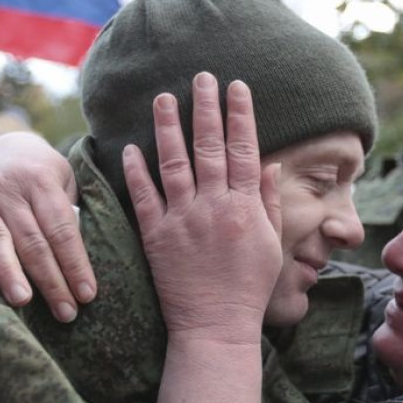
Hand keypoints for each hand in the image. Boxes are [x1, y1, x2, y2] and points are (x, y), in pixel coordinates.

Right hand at [0, 131, 95, 320]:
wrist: (3, 146)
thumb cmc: (43, 173)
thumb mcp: (64, 180)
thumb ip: (68, 213)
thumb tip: (76, 260)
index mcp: (41, 180)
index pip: (62, 229)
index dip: (75, 263)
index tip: (87, 294)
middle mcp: (10, 190)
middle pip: (33, 242)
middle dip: (50, 280)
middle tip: (65, 312)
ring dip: (10, 273)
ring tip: (23, 301)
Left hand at [124, 72, 282, 345]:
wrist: (215, 326)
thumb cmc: (247, 288)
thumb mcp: (270, 244)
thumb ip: (266, 201)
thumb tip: (268, 162)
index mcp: (244, 207)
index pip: (244, 149)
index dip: (240, 115)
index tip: (236, 86)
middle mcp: (214, 207)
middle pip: (209, 147)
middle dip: (206, 108)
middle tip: (201, 76)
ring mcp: (183, 220)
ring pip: (174, 164)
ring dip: (168, 127)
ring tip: (163, 97)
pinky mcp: (156, 237)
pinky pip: (144, 197)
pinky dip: (136, 172)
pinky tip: (132, 147)